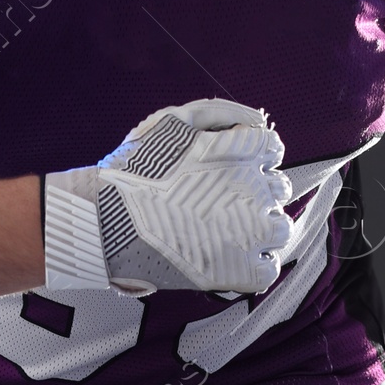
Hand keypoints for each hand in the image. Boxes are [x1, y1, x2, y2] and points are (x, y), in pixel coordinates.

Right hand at [43, 98, 292, 293]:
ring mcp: (252, 233)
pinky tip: (227, 258)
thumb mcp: (173, 120)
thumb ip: (222, 112)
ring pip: (278, 229)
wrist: (106, 222)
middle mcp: (256, 190)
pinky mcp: (241, 271)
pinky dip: (254, 264)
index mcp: (244, 152)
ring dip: (257, 229)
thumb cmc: (134, 169)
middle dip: (253, 193)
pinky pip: (268, 268)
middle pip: (277, 190)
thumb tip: (259, 120)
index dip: (250, 158)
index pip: (271, 150)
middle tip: (216, 203)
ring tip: (221, 232)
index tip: (225, 171)